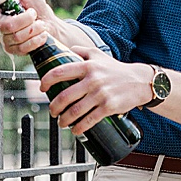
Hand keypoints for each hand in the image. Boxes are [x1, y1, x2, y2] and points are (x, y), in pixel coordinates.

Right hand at [0, 0, 57, 59]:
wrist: (50, 23)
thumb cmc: (35, 6)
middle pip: (5, 26)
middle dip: (25, 19)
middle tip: (33, 13)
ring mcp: (5, 40)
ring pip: (16, 37)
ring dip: (33, 28)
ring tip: (40, 24)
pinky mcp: (15, 51)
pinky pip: (23, 48)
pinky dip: (36, 39)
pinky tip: (41, 34)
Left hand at [31, 50, 151, 137]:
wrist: (139, 81)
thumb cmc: (115, 68)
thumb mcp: (97, 54)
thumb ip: (81, 51)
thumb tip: (64, 50)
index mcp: (86, 65)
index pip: (60, 71)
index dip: (47, 80)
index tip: (42, 88)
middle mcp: (92, 79)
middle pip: (65, 95)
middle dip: (54, 106)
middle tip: (51, 111)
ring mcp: (100, 94)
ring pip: (76, 110)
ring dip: (65, 119)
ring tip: (61, 122)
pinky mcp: (108, 107)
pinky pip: (90, 120)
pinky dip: (79, 127)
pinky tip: (75, 130)